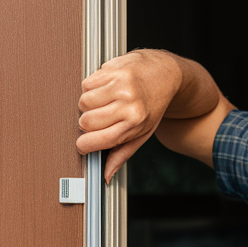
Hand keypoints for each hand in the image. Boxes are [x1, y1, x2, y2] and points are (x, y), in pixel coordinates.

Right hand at [77, 50, 181, 182]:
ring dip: (88, 104)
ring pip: (83, 102)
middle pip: (85, 122)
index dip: (84, 145)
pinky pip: (86, 84)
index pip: (94, 140)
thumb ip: (121, 154)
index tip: (85, 144)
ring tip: (105, 102)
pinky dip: (91, 88)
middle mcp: (128, 104)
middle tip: (101, 118)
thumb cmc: (152, 106)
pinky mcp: (114, 69)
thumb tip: (105, 177)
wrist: (164, 74)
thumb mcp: (142, 133)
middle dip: (88, 123)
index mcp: (134, 123)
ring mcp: (120, 85)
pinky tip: (106, 88)